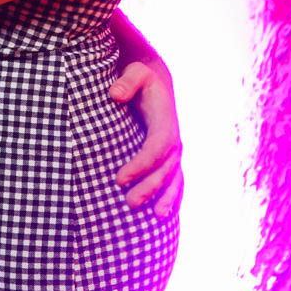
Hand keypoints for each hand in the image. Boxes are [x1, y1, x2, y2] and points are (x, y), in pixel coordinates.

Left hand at [110, 61, 183, 218]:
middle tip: (130, 203)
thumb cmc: (140, 79)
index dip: (140, 164)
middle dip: (149, 187)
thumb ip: (127, 81)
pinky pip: (175, 182)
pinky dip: (172, 198)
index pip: (156, 148)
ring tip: (157, 218)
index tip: (119, 178)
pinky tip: (164, 216)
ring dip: (166, 198)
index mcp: (166, 122)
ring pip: (173, 179)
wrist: (155, 83)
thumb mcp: (135, 72)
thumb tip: (115, 94)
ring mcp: (174, 152)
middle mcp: (174, 140)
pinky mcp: (170, 159)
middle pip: (164, 169)